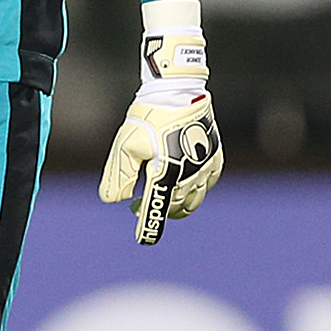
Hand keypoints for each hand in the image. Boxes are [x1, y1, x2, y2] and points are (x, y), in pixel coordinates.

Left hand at [98, 7, 224, 243]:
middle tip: (139, 207)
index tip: (143, 238)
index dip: (149, 226)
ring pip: (192, 201)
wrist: (179, 91)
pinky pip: (205, 187)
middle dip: (158, 211)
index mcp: (165, 172)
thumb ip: (118, 176)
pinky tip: (179, 183)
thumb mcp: (125, 145)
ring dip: (175, 204)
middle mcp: (189, 175)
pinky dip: (192, 192)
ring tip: (159, 197)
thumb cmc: (148, 117)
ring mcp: (206, 169)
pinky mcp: (215, 160)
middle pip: (174, 207)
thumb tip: (115, 201)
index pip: (156, 209)